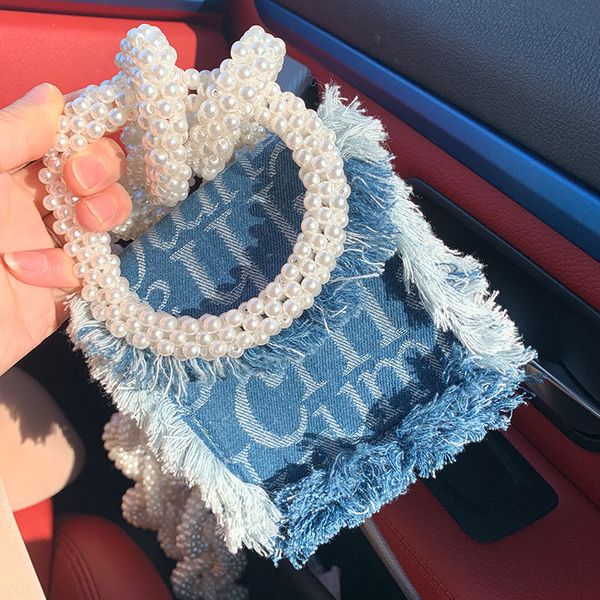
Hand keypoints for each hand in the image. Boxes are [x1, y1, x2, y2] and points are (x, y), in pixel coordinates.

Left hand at [0, 84, 131, 374]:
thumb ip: (6, 135)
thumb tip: (55, 97)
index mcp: (3, 166)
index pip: (63, 131)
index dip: (89, 128)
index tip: (89, 140)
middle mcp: (29, 201)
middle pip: (97, 171)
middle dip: (102, 173)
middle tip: (79, 187)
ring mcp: (48, 246)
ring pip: (105, 218)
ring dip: (101, 217)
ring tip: (76, 229)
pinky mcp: (59, 293)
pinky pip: (94, 272)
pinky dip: (73, 271)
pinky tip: (38, 279)